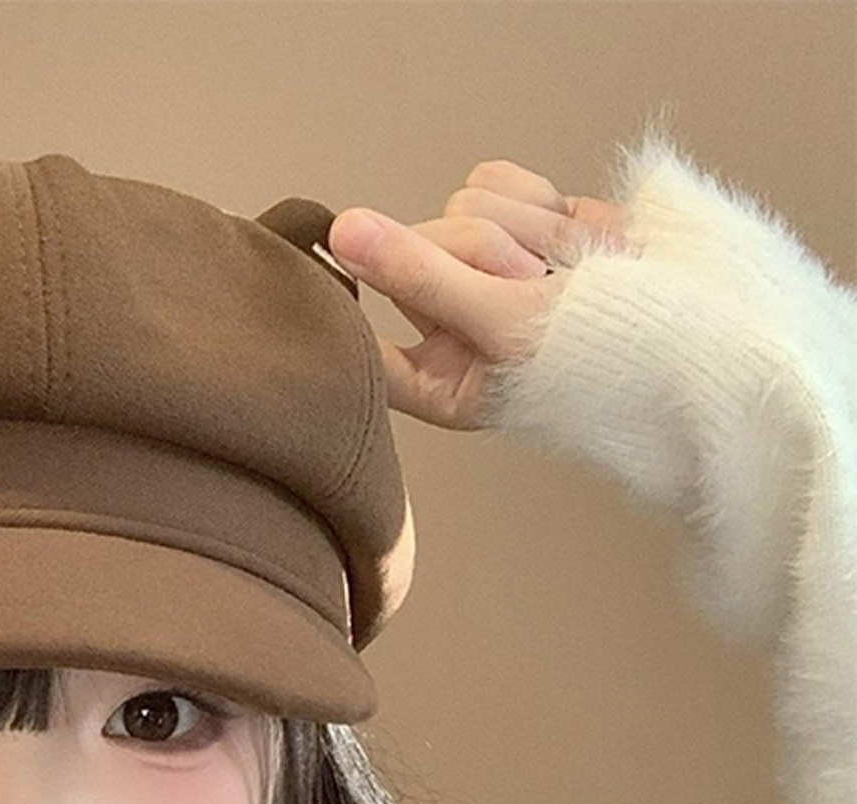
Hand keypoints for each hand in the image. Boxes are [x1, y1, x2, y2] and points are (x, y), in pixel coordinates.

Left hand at [327, 160, 632, 430]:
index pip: (364, 339)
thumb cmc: (604, 361)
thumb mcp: (503, 321)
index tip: (345, 266)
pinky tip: (574, 239)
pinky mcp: (517, 229)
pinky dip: (539, 200)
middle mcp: (451, 328)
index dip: (358, 297)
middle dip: (483, 253)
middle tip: (535, 282)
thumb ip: (420, 273)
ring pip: (463, 208)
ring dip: (525, 229)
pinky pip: (496, 182)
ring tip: (568, 273)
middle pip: (419, 247)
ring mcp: (483, 276)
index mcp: (437, 380)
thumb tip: (343, 232)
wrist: (700, 332)